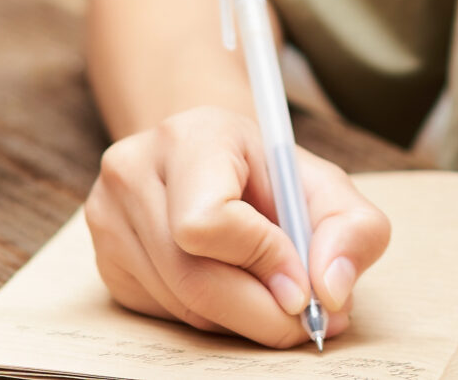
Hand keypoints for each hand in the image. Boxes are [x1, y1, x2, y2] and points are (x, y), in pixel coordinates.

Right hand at [84, 104, 390, 347]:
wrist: (210, 159)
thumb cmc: (269, 176)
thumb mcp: (326, 187)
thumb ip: (353, 231)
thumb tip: (331, 292)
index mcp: (191, 137)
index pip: (208, 221)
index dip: (262, 261)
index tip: (301, 281)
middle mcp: (134, 170)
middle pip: (193, 278)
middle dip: (261, 312)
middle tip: (305, 320)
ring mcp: (108, 216)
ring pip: (181, 305)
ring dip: (239, 320)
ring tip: (273, 295)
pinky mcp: (105, 260)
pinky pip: (164, 316)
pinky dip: (209, 319)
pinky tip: (231, 288)